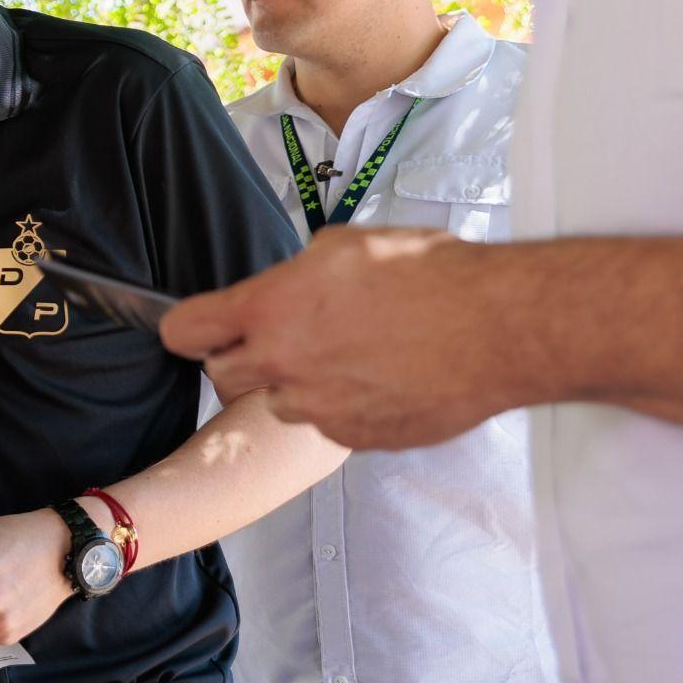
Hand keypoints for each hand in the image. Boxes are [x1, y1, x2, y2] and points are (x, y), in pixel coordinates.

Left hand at [161, 228, 521, 449]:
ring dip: (296, 385)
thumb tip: (288, 283)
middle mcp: (283, 363)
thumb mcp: (347, 246)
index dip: (186, 329)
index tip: (197, 329)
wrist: (499, 327)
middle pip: (221, 376)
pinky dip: (343, 405)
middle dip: (240, 359)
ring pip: (279, 403)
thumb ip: (298, 273)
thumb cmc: (432, 276)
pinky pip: (330, 424)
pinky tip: (379, 378)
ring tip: (346, 356)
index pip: (184, 330)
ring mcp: (319, 407)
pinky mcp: (355, 436)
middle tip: (278, 341)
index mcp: (270, 309)